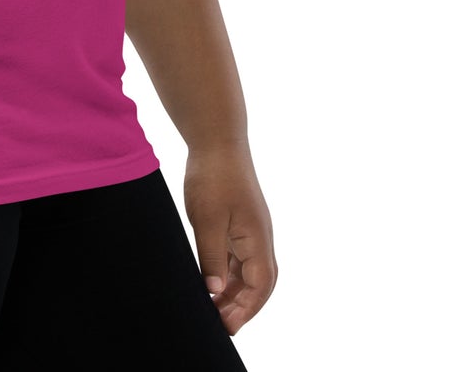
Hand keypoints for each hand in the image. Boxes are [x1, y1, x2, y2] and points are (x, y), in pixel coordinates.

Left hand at [182, 141, 277, 335]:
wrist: (217, 140)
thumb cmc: (213, 177)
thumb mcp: (207, 220)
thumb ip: (211, 256)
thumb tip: (214, 291)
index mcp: (257, 238)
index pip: (260, 285)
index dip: (246, 309)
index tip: (228, 327)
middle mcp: (258, 237)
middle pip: (259, 282)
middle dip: (243, 306)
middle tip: (220, 324)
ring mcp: (249, 229)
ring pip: (247, 270)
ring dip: (234, 290)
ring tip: (212, 308)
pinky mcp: (238, 221)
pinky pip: (237, 256)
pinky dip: (227, 272)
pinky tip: (210, 280)